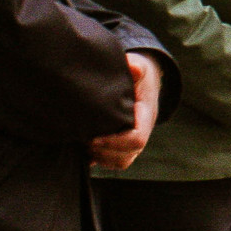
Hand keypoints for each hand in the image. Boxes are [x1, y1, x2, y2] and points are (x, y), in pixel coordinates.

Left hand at [89, 53, 160, 169]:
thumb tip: (133, 67)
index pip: (137, 139)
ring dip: (102, 158)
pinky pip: (115, 162)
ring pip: (121, 162)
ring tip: (83, 145)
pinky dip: (100, 160)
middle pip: (127, 156)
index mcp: (147, 117)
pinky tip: (84, 148)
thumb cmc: (140, 76)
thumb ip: (136, 67)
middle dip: (104, 153)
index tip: (93, 138)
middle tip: (84, 142)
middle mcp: (143, 133)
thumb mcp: (141, 68)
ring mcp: (134, 142)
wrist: (145, 84)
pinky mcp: (124, 146)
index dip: (115, 143)